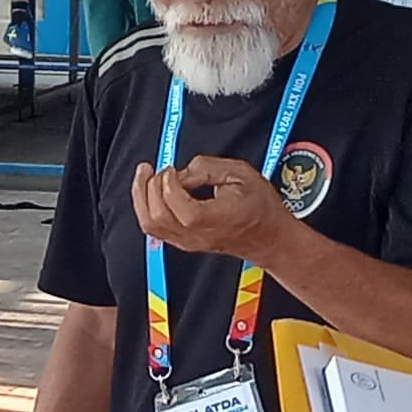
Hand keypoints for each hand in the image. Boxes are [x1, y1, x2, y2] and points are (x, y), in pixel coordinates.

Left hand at [133, 156, 297, 267]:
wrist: (269, 237)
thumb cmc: (260, 207)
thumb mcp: (241, 174)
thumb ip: (207, 168)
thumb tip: (181, 172)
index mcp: (217, 219)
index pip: (181, 209)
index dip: (170, 185)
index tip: (172, 170)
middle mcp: (199, 235)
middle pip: (158, 218)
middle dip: (150, 187)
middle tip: (155, 169)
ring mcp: (189, 242)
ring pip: (151, 226)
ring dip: (141, 198)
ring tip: (144, 176)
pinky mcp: (184, 243)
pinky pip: (155, 229)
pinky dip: (146, 208)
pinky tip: (150, 192)